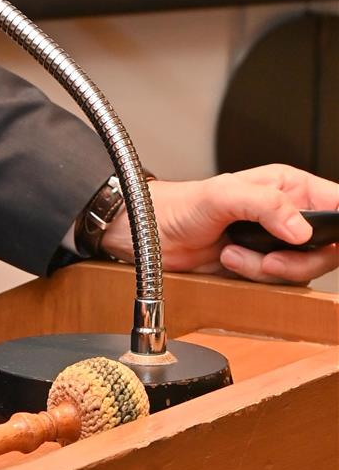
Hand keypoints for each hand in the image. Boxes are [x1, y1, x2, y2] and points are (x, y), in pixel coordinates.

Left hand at [100, 165, 338, 285]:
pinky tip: (230, 261)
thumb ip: (266, 205)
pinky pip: (277, 283)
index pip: (337, 204)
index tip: (329, 241)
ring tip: (234, 253)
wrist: (150, 236)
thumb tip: (302, 229)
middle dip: (299, 259)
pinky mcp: (261, 266)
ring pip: (303, 269)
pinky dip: (255, 277)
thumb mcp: (223, 195)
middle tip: (269, 258)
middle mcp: (288, 214)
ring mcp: (276, 243)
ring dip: (269, 269)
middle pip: (327, 247)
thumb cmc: (180, 205)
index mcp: (288, 187)